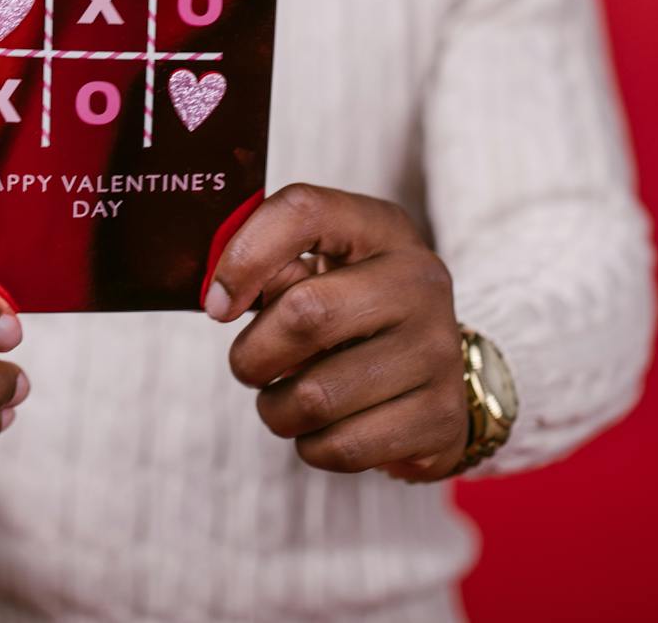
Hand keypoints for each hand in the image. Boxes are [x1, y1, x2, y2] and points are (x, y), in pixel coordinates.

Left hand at [205, 183, 469, 480]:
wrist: (435, 383)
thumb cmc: (352, 318)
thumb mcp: (320, 275)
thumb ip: (272, 270)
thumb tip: (222, 296)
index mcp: (381, 228)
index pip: (304, 210)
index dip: (245, 256)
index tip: (217, 304)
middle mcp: (420, 279)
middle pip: (306, 313)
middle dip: (254, 355)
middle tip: (250, 367)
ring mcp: (438, 350)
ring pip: (317, 396)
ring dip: (277, 411)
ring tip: (288, 402)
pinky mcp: (440, 418)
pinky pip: (343, 446)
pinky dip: (313, 447)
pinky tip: (326, 429)